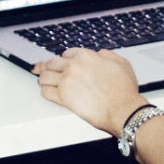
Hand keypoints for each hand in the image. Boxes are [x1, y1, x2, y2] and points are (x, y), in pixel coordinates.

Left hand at [32, 48, 147, 136]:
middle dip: (46, 66)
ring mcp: (66, 81)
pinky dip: (44, 91)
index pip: (67, 53)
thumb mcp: (121, 63)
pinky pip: (46, 92)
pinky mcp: (63, 97)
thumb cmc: (124, 90)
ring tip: (42, 80)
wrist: (122, 109)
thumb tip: (99, 54)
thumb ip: (107, 55)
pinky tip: (46, 92)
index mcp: (86, 56)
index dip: (64, 58)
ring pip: (45, 76)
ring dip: (43, 78)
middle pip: (52, 63)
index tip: (61, 61)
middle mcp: (73, 66)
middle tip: (40, 67)